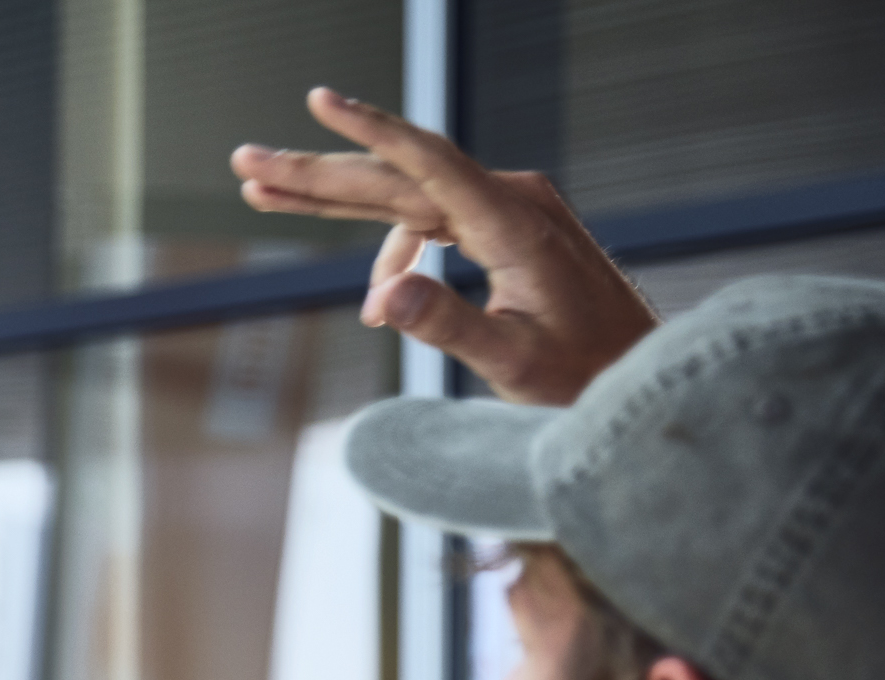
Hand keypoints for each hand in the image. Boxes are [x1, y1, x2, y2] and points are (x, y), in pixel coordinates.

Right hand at [230, 87, 656, 406]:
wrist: (638, 375)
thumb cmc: (583, 373)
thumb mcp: (511, 360)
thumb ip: (447, 324)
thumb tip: (381, 298)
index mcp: (513, 221)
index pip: (427, 160)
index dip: (368, 130)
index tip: (318, 100)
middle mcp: (512, 198)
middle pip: (397, 175)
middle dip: (317, 174)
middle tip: (246, 166)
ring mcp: (511, 208)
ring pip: (407, 194)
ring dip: (338, 200)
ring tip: (266, 196)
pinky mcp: (507, 227)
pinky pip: (432, 218)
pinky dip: (391, 244)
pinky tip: (376, 292)